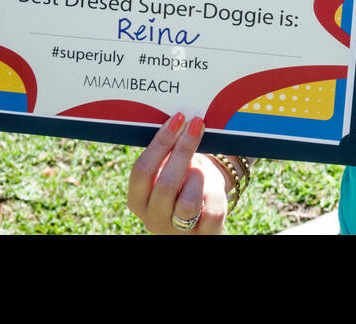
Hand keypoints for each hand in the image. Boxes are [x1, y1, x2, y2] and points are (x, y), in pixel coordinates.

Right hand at [127, 113, 229, 234]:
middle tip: (196, 124)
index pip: (142, 171)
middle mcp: (153, 219)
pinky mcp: (203, 237)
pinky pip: (213, 213)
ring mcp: (177, 231)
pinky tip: (214, 185)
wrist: (202, 209)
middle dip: (183, 150)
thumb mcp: (169, 168)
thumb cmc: (183, 180)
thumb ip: (166, 152)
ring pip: (187, 204)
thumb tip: (179, 118)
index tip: (178, 118)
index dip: (160, 142)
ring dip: (197, 178)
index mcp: (138, 200)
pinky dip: (217, 195)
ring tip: (202, 168)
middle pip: (165, 184)